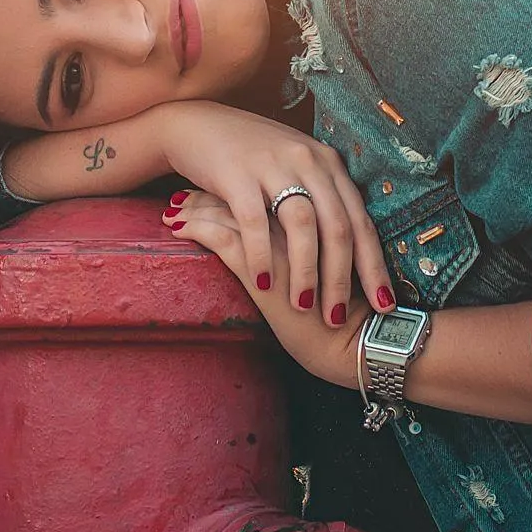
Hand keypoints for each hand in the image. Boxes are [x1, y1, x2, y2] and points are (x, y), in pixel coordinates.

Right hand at [155, 100, 394, 327]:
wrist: (197, 125)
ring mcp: (272, 164)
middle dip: (341, 277)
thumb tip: (349, 250)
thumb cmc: (250, 155)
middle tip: (338, 316)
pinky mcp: (236, 173)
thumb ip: (321, 196)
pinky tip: (263, 282)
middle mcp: (306, 160)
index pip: (360, 220)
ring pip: (301, 224)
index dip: (374, 265)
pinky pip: (255, 221)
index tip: (385, 304)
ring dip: (305, 270)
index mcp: (327, 163)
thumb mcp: (295, 166)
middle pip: (337, 226)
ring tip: (303, 305)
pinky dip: (262, 255)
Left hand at [163, 188, 370, 382]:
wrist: (358, 343)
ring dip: (198, 207)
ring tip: (174, 209)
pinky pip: (221, 236)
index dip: (236, 189)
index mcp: (316, 215)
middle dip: (211, 192)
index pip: (265, 189)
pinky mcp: (264, 267)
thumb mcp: (332, 269)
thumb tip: (284, 242)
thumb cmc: (350, 314)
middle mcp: (298, 219)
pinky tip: (177, 227)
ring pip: (229, 210)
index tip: (213, 187)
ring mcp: (279, 241)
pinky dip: (196, 228)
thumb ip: (312, 248)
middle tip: (184, 194)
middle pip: (245, 193)